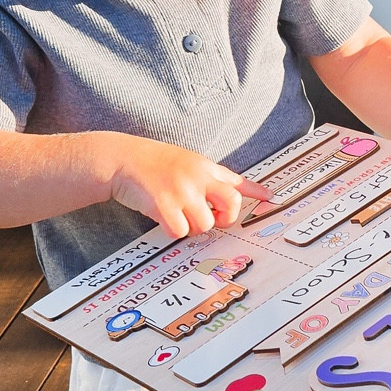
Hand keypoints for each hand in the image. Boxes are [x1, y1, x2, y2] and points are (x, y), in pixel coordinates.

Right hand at [99, 136, 269, 237]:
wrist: (121, 159)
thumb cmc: (156, 164)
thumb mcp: (190, 163)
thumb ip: (218, 178)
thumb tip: (253, 190)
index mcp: (205, 167)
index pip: (237, 182)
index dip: (255, 194)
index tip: (269, 199)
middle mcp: (197, 177)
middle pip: (230, 205)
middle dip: (223, 219)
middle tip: (210, 218)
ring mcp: (181, 190)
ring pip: (204, 225)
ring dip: (191, 226)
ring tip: (176, 213)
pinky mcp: (163, 204)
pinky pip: (180, 231)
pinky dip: (172, 230)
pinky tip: (162, 217)